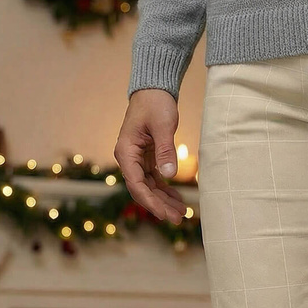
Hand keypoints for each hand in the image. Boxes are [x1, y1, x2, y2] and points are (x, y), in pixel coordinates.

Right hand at [114, 89, 187, 224]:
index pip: (136, 184)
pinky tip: (178, 200)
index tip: (165, 214)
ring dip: (164, 200)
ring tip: (182, 213)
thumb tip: (169, 175)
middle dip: (159, 205)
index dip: (151, 202)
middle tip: (178, 219)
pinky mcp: (147, 158)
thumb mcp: (163, 126)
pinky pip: (155, 179)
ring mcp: (136, 159)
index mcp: (126, 152)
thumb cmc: (156, 104)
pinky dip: (165, 190)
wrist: (154, 89)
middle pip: (142, 189)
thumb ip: (165, 150)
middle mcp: (128, 158)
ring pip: (149, 187)